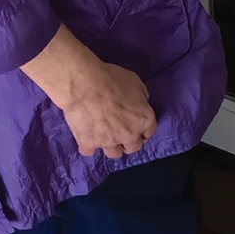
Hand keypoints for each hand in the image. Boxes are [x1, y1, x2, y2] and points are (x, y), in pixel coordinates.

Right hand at [20, 26, 156, 158]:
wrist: (85, 85)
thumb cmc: (112, 79)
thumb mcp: (135, 82)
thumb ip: (141, 96)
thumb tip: (140, 103)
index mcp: (144, 120)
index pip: (149, 132)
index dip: (143, 129)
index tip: (136, 126)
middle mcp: (129, 136)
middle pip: (133, 147)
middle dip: (129, 141)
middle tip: (121, 132)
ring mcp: (109, 143)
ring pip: (114, 153)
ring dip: (111, 145)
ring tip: (104, 136)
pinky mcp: (89, 144)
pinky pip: (90, 151)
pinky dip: (89, 145)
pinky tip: (86, 136)